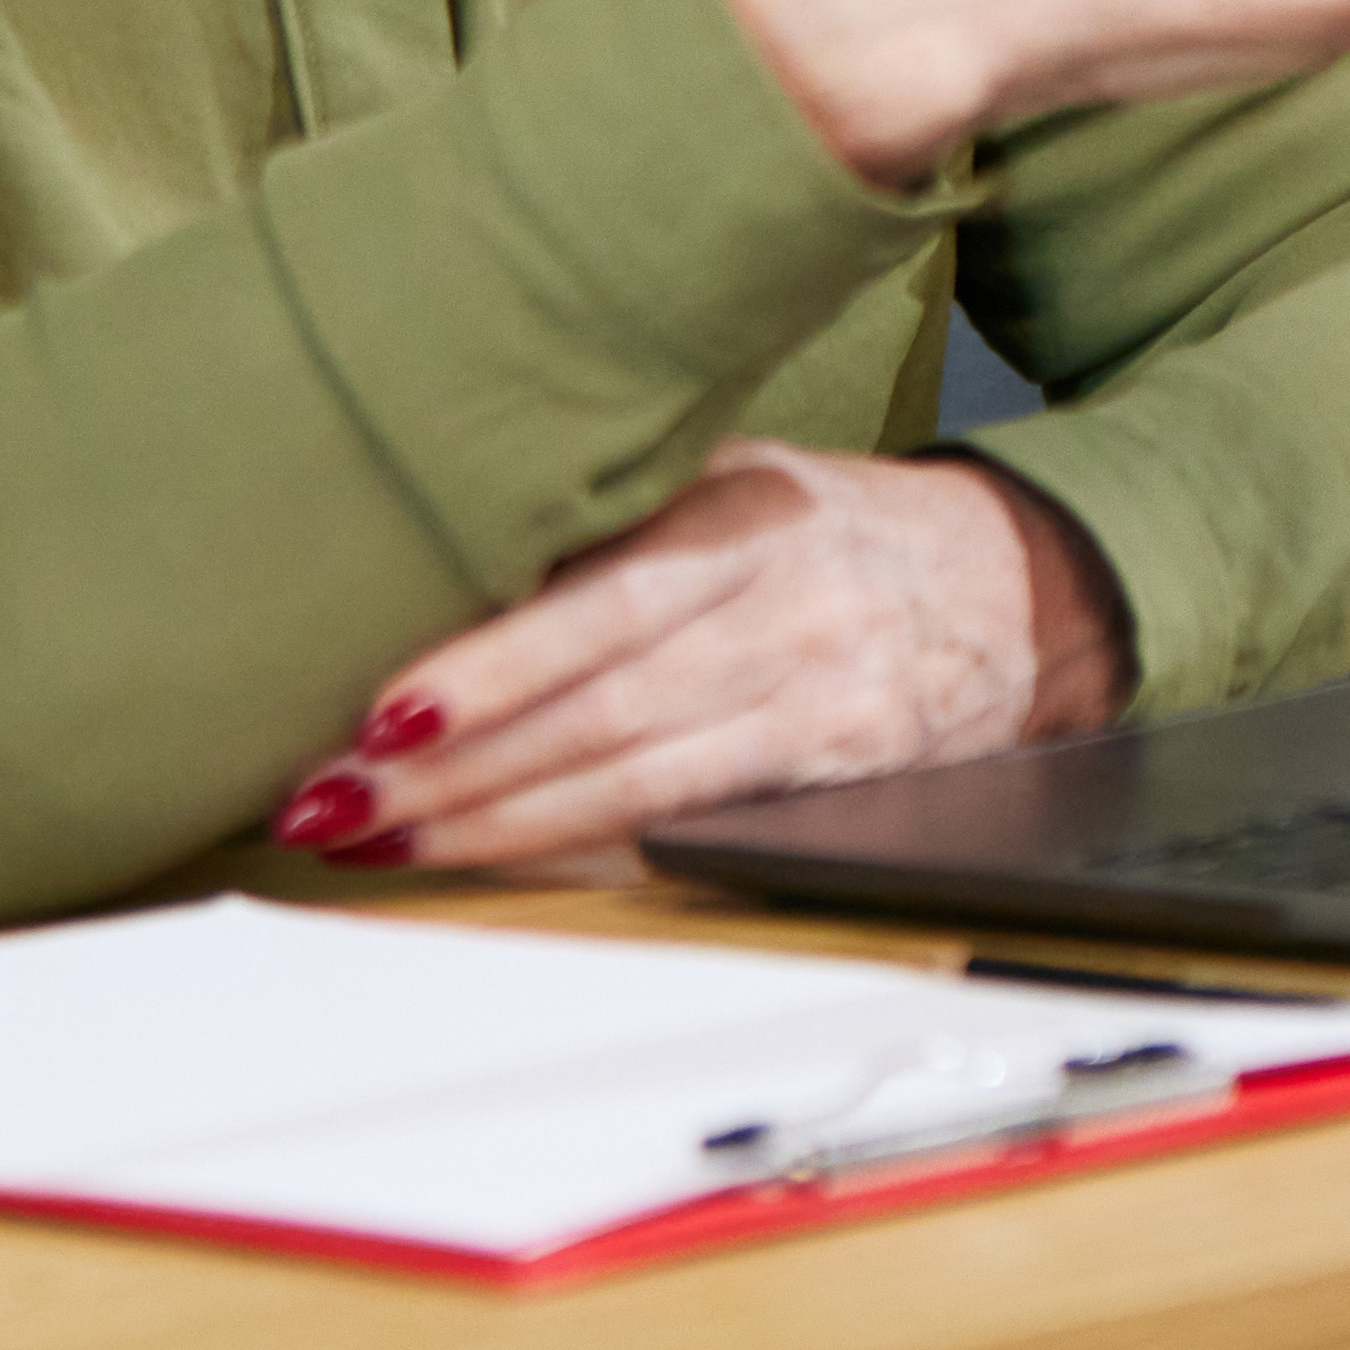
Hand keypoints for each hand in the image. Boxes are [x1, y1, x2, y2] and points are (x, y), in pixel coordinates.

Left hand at [279, 442, 1127, 876]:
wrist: (1011, 581)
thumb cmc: (831, 528)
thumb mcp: (734, 480)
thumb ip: (615, 520)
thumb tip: (433, 564)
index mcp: (746, 513)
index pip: (600, 603)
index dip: (489, 667)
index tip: (382, 714)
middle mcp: (789, 607)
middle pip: (603, 711)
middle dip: (456, 770)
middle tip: (338, 801)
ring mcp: (824, 700)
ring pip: (639, 785)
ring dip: (498, 827)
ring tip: (388, 842)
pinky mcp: (847, 776)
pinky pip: (697, 830)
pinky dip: (593, 857)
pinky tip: (506, 869)